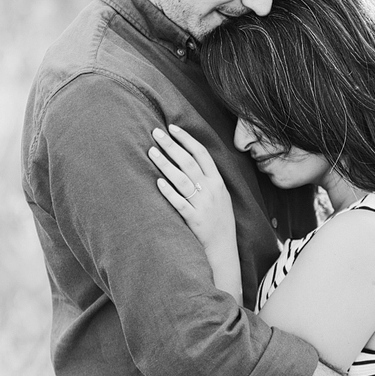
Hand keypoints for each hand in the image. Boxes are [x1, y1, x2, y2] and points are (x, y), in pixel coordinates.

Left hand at [151, 125, 235, 260]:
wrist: (223, 248)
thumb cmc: (218, 220)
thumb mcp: (221, 196)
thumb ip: (208, 179)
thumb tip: (189, 159)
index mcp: (218, 182)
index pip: (202, 154)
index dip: (187, 139)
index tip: (172, 128)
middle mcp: (211, 190)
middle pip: (189, 162)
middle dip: (172, 145)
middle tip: (156, 133)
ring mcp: (203, 204)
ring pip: (182, 179)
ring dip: (165, 164)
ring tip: (151, 151)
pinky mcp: (194, 219)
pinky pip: (180, 203)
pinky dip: (169, 192)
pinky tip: (157, 182)